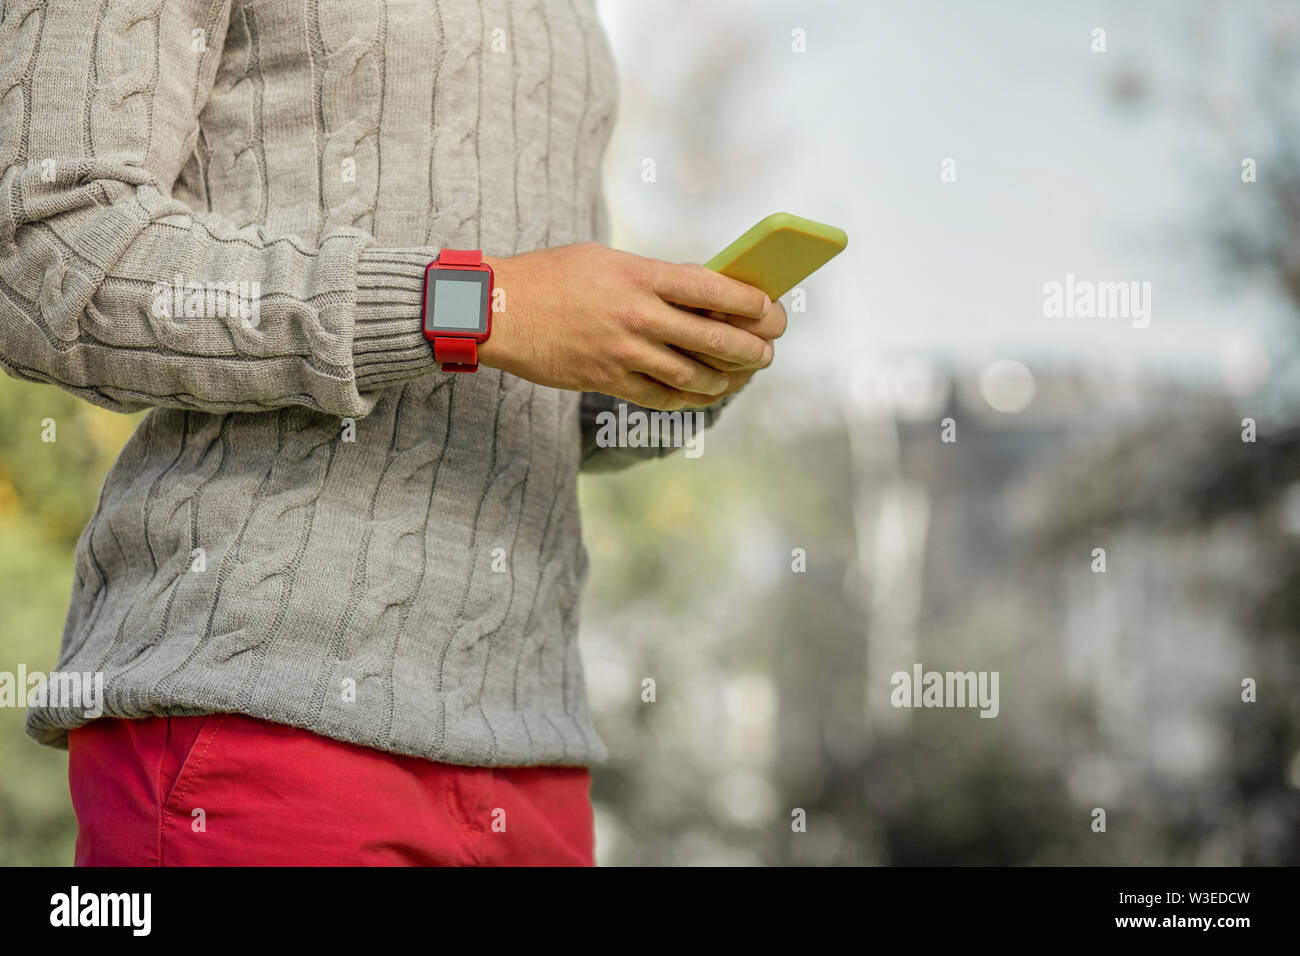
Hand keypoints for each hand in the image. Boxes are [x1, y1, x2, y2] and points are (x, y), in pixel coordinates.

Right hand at [478, 242, 779, 409]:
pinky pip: (663, 397)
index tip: (771, 310)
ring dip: (727, 380)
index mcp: (640, 275)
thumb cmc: (554, 277)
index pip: (713, 291)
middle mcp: (637, 315)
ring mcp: (623, 352)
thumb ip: (654, 277)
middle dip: (752, 350)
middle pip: (714, 339)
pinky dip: (692, 398)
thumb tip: (706, 296)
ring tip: (742, 375)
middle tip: (768, 352)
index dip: (752, 304)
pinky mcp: (607, 380)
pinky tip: (707, 393)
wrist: (496, 310)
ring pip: (695, 376)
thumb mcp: (607, 260)